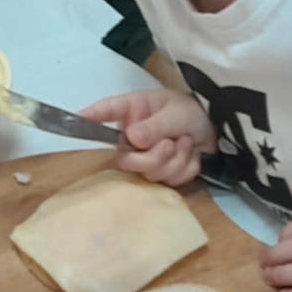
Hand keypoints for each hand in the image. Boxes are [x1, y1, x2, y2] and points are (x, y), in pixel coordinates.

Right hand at [80, 89, 215, 185]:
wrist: (216, 128)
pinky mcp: (161, 172)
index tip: (75, 118)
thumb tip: (132, 138)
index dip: (91, 115)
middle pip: (126, 159)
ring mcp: (146, 155)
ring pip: (149, 173)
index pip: (107, 111)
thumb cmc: (190, 111)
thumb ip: (155, 126)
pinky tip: (192, 154)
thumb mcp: (176, 113)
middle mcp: (133, 135)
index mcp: (133, 111)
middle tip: (171, 144)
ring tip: (186, 143)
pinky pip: (169, 180)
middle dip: (153, 158)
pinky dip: (185, 168)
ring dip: (175, 160)